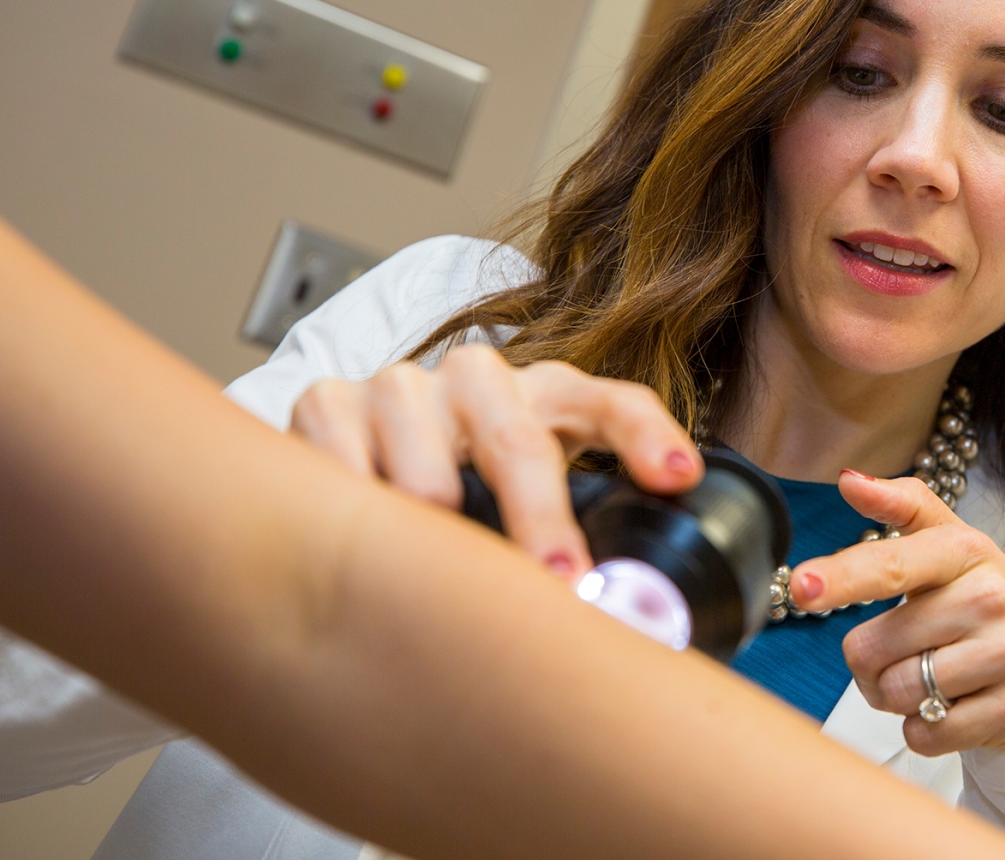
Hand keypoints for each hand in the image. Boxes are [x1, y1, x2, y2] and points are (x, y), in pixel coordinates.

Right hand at [289, 343, 701, 577]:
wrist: (359, 444)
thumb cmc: (474, 484)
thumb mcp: (538, 494)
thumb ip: (587, 533)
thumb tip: (644, 625)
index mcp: (550, 393)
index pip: (614, 403)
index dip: (648, 437)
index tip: (677, 479)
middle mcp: (479, 378)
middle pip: (520, 444)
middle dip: (542, 518)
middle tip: (562, 579)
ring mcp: (401, 387)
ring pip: (429, 479)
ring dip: (440, 541)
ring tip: (442, 592)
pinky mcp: (327, 405)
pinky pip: (345, 480)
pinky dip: (358, 531)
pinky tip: (363, 564)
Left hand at [789, 471, 1004, 754]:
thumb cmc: (993, 597)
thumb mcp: (957, 547)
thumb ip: (904, 509)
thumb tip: (850, 480)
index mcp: (966, 551)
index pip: (894, 562)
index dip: (845, 575)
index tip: (803, 587)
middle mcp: (991, 597)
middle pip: (873, 647)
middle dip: (872, 662)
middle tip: (904, 653)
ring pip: (897, 694)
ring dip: (897, 698)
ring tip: (933, 679)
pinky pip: (927, 734)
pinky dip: (926, 728)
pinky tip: (955, 705)